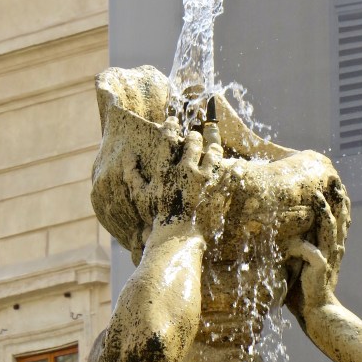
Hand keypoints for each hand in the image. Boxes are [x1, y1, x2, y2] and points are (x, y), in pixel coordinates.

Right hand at [122, 117, 223, 232]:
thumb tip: (128, 156)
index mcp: (167, 169)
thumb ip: (132, 175)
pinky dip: (233, 169)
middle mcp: (187, 170)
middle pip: (194, 141)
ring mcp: (206, 180)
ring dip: (213, 148)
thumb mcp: (141, 196)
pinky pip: (232, 172)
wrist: (178, 240)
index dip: (171, 125)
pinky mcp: (220, 190)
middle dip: (194, 137)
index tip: (173, 122)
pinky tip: (233, 166)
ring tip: (212, 149)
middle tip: (194, 137)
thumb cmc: (157, 219)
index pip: (168, 136)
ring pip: (214, 152)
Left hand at [284, 185, 349, 314]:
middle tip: (334, 179)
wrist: (316, 312)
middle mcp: (334, 249)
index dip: (339, 204)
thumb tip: (283, 237)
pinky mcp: (321, 265)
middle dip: (337, 198)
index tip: (336, 187)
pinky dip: (306, 237)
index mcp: (332, 248)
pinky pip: (314, 245)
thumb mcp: (300, 266)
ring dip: (326, 208)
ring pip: (331, 226)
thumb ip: (297, 251)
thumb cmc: (305, 293)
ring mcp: (329, 256)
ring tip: (320, 191)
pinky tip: (302, 228)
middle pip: (340, 218)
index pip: (340, 221)